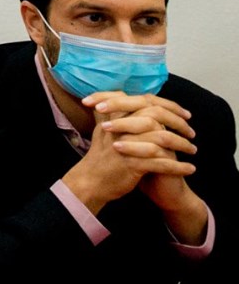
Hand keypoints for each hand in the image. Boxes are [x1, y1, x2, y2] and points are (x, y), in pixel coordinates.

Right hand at [85, 92, 212, 238]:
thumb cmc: (101, 157)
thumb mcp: (103, 131)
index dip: (168, 105)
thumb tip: (126, 100)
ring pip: (161, 139)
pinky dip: (178, 166)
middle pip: (154, 116)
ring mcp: (125, 145)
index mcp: (114, 117)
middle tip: (191, 133)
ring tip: (193, 151)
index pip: (144, 102)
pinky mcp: (131, 164)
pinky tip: (189, 168)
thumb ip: (114, 115)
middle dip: (178, 123)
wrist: (91, 182)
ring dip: (182, 145)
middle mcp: (119, 128)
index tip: (183, 114)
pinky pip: (161, 163)